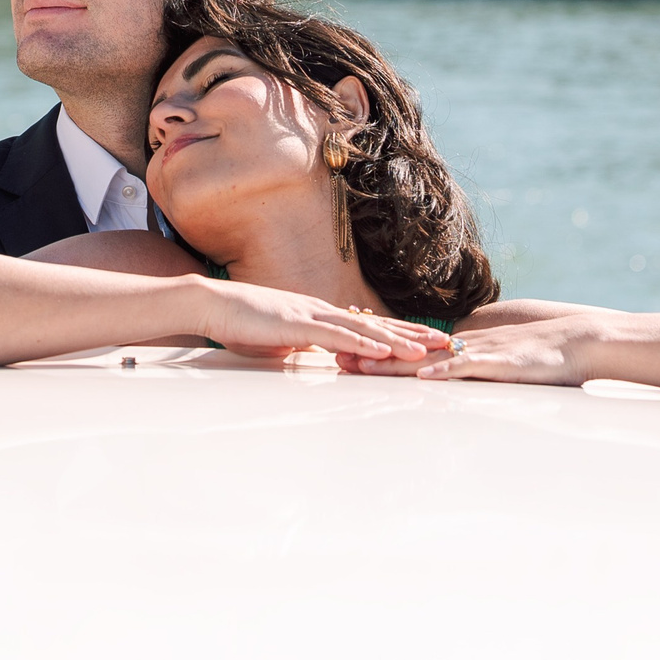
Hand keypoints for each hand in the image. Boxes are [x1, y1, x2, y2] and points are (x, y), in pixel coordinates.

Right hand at [193, 282, 450, 361]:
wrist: (212, 304)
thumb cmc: (240, 323)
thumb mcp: (278, 340)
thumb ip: (301, 346)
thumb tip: (313, 356)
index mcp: (319, 316)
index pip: (368, 325)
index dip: (399, 332)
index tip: (428, 341)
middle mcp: (323, 311)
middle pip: (377, 323)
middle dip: (414, 333)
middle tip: (448, 342)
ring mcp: (312, 315)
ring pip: (364, 329)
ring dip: (397, 340)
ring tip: (427, 350)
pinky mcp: (297, 325)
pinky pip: (336, 336)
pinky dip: (362, 343)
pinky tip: (384, 349)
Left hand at [338, 315, 598, 383]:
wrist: (577, 341)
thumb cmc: (539, 355)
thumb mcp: (495, 360)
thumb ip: (470, 363)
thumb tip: (446, 369)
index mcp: (459, 346)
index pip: (410, 345)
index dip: (377, 347)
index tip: (343, 349)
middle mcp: (461, 346)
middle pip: (407, 350)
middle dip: (370, 355)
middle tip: (333, 358)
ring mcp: (478, 353)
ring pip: (428, 358)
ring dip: (393, 363)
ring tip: (360, 367)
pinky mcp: (499, 364)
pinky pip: (467, 368)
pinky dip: (444, 371)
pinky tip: (423, 377)